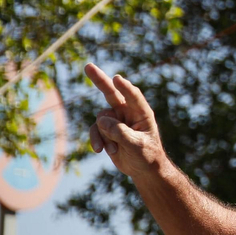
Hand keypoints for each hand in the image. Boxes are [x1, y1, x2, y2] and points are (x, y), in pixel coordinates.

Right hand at [86, 63, 163, 177]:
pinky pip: (95, 130)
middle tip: (88, 65)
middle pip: (111, 93)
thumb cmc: (147, 156)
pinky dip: (96, 139)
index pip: (133, 96)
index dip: (125, 87)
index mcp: (142, 113)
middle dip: (100, 80)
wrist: (143, 169)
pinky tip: (101, 151)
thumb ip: (119, 132)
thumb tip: (100, 120)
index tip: (117, 78)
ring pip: (100, 119)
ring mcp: (116, 120)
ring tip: (114, 149)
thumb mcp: (136, 146)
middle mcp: (128, 113)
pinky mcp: (107, 129)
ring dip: (103, 135)